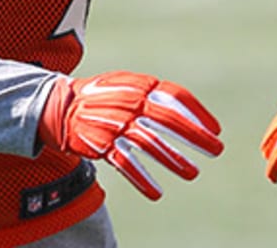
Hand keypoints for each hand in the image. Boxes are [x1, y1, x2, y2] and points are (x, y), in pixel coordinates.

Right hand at [37, 71, 222, 200]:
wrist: (61, 105)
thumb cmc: (104, 96)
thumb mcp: (130, 84)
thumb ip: (156, 94)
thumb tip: (188, 112)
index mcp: (141, 85)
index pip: (177, 96)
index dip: (199, 113)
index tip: (216, 129)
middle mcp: (130, 102)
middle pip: (169, 120)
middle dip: (195, 136)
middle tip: (215, 150)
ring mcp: (116, 123)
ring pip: (150, 143)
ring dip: (173, 160)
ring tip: (192, 173)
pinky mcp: (101, 143)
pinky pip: (125, 163)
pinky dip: (141, 178)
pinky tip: (155, 192)